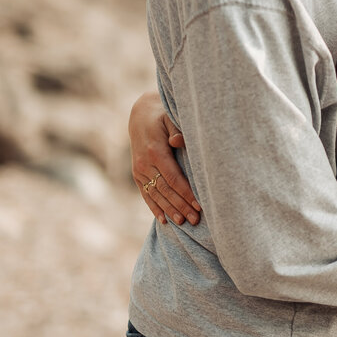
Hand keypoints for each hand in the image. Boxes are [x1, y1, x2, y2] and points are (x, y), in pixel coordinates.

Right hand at [129, 89, 200, 225]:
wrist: (141, 114)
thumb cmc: (162, 115)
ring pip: (156, 195)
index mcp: (155, 151)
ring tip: (183, 223)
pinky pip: (145, 194)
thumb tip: (178, 141)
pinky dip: (155, 208)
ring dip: (170, 210)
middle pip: (166, 190)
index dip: (186, 193)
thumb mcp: (170, 117)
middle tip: (196, 221)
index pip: (174, 178)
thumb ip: (176, 130)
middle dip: (181, 206)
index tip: (200, 205)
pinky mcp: (137, 174)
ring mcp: (139, 170)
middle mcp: (144, 163)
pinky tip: (164, 220)